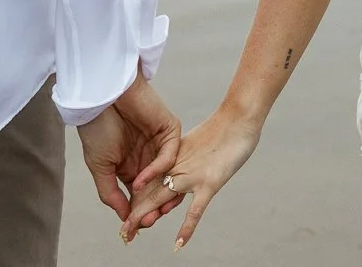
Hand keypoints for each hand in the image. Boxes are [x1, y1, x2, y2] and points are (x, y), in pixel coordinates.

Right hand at [77, 75, 182, 240]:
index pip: (141, 196)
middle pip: (158, 189)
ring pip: (168, 176)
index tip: (133, 229)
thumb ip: (111, 193)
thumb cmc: (97, 128)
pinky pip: (168, 157)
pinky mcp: (170, 131)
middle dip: (154, 207)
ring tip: (151, 210)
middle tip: (148, 222)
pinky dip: (156, 171)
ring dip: (160, 194)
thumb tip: (124, 217)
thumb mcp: (100, 167)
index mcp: (132, 167)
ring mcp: (161, 145)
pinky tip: (140, 180)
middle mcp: (149, 158)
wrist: (101, 97)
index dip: (139, 212)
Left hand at [122, 103, 261, 249]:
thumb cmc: (223, 130)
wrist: (238, 118)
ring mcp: (191, 176)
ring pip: (162, 200)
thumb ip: (188, 159)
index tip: (129, 218)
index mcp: (173, 158)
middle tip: (122, 233)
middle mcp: (177, 168)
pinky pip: (195, 210)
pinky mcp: (209, 183)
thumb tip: (182, 169)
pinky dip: (187, 228)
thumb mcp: (198, 145)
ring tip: (129, 234)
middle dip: (135, 214)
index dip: (138, 201)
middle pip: (150, 193)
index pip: (149, 183)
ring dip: (146, 217)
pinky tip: (178, 244)